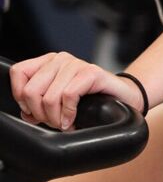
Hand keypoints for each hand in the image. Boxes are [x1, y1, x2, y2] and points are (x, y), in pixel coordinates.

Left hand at [9, 52, 139, 129]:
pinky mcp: (91, 72)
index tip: (33, 111)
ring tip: (65, 123)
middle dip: (40, 113)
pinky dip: (69, 113)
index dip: (21, 97)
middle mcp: (60, 59)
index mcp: (48, 62)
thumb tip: (27, 113)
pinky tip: (73, 119)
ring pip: (49, 97)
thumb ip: (38, 104)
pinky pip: (68, 96)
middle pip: (31, 90)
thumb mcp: (58, 100)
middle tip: (53, 121)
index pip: (19, 73)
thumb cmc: (90, 100)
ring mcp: (76, 64)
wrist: (124, 98)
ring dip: (56, 118)